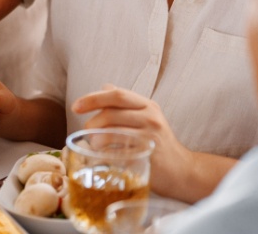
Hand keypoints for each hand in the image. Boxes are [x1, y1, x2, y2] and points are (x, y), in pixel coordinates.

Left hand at [71, 85, 194, 197]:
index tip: (75, 106)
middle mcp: (151, 117)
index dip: (93, 98)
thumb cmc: (157, 142)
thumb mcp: (146, 117)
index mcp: (148, 105)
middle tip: (87, 132)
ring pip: (112, 132)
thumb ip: (126, 103)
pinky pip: (119, 152)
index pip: (117, 95)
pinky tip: (102, 156)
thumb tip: (104, 86)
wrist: (182, 170)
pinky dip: (105, 153)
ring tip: (94, 145)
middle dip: (92, 122)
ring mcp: (150, 137)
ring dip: (96, 139)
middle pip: (111, 114)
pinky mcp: (148, 156)